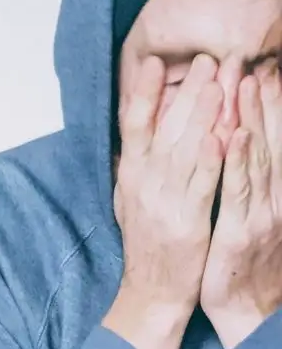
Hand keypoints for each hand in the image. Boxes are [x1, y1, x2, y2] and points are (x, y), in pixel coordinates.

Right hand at [104, 54, 223, 348]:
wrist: (152, 288)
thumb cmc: (145, 242)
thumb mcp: (127, 199)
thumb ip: (130, 166)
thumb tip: (131, 136)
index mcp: (130, 173)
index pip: (133, 124)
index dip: (142, 92)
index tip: (153, 63)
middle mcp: (143, 181)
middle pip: (165, 128)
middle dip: (187, 92)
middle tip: (207, 60)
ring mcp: (164, 200)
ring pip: (186, 149)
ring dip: (203, 114)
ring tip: (219, 82)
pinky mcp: (187, 220)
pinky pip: (201, 184)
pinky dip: (210, 159)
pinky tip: (221, 135)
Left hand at [201, 73, 281, 348]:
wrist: (243, 308)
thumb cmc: (239, 257)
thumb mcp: (246, 213)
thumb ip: (243, 180)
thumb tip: (231, 142)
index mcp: (268, 190)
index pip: (266, 137)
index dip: (265, 103)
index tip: (258, 67)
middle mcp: (271, 196)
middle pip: (264, 138)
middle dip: (259, 99)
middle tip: (250, 61)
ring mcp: (259, 212)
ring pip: (254, 156)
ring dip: (250, 118)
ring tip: (244, 83)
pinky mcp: (241, 231)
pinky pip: (235, 191)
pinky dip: (234, 162)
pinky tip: (228, 135)